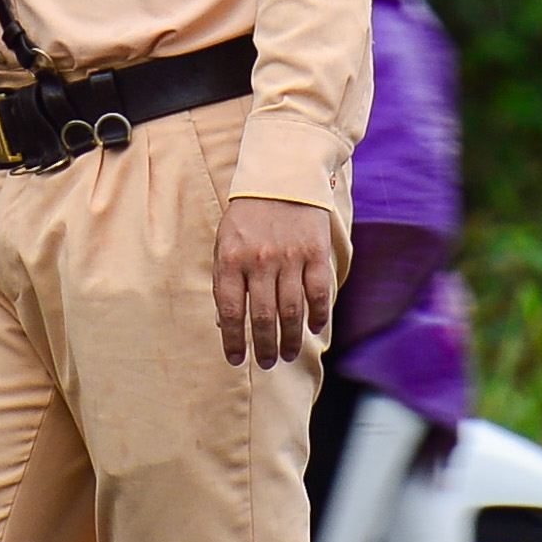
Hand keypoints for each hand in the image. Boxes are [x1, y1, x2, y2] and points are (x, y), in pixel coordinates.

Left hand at [214, 195, 335, 369]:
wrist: (281, 178)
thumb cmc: (247, 216)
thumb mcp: (224, 242)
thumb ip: (224, 280)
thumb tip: (223, 322)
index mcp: (231, 260)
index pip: (230, 311)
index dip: (233, 340)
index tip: (235, 359)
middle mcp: (260, 262)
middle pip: (263, 317)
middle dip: (264, 347)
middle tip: (267, 363)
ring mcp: (290, 258)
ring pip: (292, 310)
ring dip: (291, 338)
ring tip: (288, 354)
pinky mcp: (315, 253)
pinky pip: (318, 292)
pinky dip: (317, 314)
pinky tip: (314, 328)